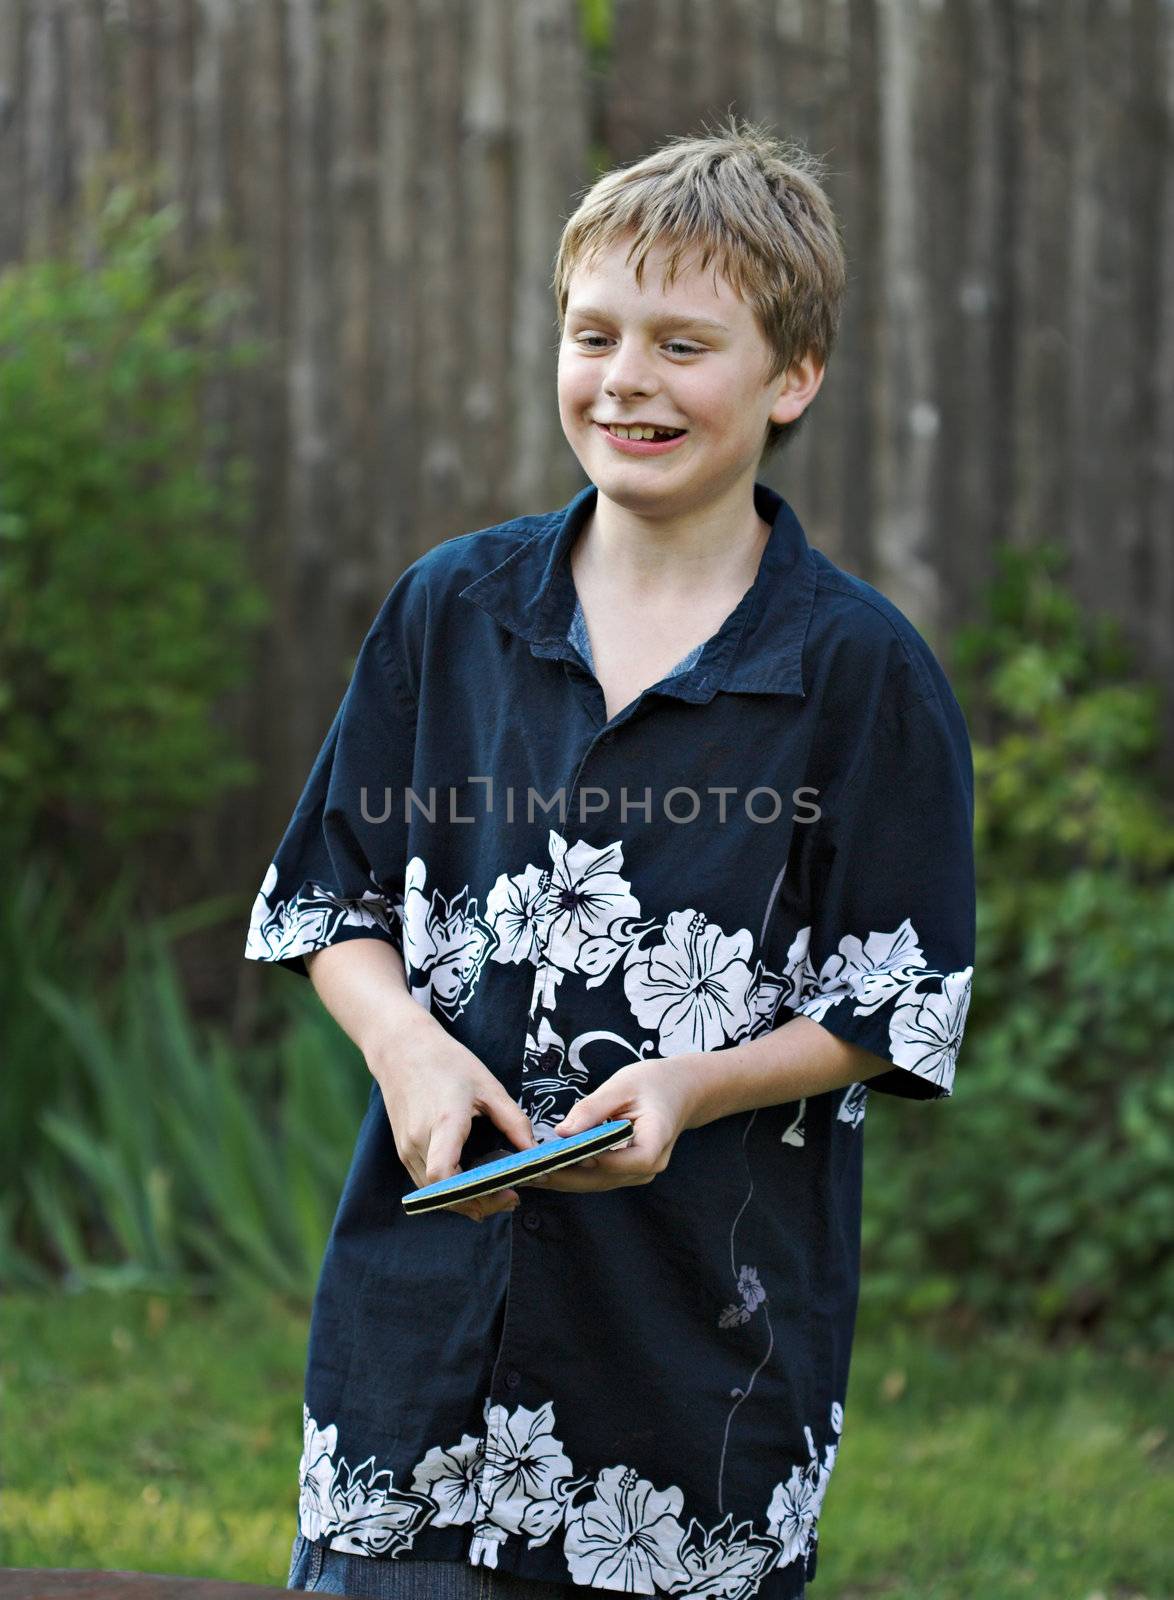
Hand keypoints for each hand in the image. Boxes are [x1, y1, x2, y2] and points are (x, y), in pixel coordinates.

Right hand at [368, 1017, 538, 1222]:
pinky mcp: (403, 1150)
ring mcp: (406, 1148)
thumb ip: (514, 1122)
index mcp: (443, 1123)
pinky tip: (471, 1185)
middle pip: (443, 1193)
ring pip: (433, 1194)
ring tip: (496, 1194)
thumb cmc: (447, 1062)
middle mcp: (419, 1141)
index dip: (474, 1194)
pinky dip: (448, 1192)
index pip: (444, 1175)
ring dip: (463, 1201)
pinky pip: (425, 1183)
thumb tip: (536, 1154)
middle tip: (511, 1199)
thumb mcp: (488, 1086)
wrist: (402, 1049)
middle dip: (478, 1204)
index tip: (506, 1192)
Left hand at [516, 1055, 698, 1192]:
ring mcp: (638, 1174)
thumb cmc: (653, 1082)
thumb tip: (562, 1133)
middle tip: (524, 1171)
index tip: (550, 1156)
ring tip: (525, 1173)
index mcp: (654, 1145)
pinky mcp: (626, 1172)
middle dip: (560, 1176)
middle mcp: (648, 1168)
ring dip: (561, 1178)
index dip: (583, 1161)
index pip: (616, 1163)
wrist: (679, 1090)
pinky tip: (544, 1167)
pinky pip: (596, 1177)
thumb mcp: (622, 1086)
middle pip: (599, 1179)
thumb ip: (592, 1109)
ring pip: (594, 1183)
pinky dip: (571, 1172)